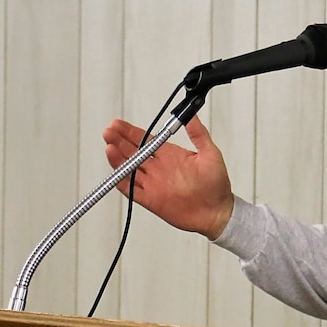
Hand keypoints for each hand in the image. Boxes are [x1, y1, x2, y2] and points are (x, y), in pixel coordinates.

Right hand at [102, 116, 234, 239]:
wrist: (217, 212)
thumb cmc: (216, 184)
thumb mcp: (210, 153)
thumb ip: (198, 133)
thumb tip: (191, 114)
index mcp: (170, 154)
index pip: (145, 139)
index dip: (130, 132)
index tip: (118, 124)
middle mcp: (158, 168)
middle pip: (132, 151)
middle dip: (119, 141)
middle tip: (109, 132)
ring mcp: (153, 184)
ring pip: (129, 169)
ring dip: (118, 158)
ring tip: (109, 147)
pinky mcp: (150, 200)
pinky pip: (131, 190)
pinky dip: (122, 182)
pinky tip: (116, 173)